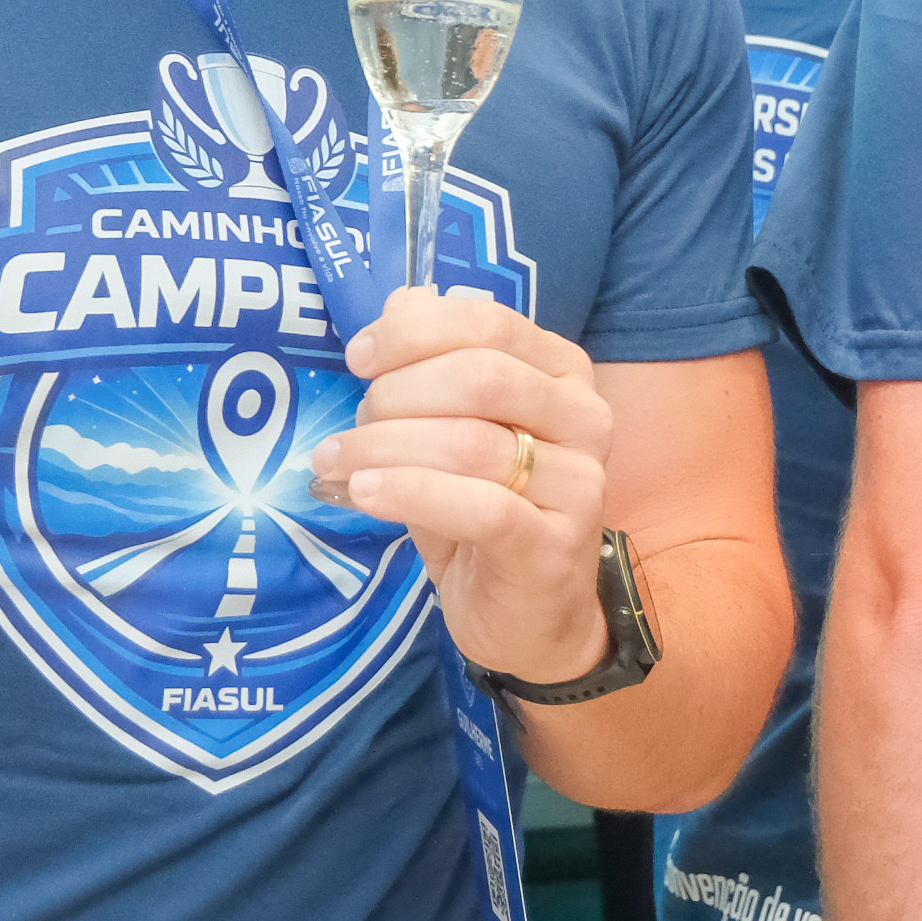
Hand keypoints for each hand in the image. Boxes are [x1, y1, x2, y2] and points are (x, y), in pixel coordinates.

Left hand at [307, 290, 611, 682]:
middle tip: (351, 428)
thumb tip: (401, 301)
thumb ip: (432, 363)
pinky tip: (365, 492)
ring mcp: (579, 484)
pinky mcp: (553, 546)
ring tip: (336, 464)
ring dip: (384, 447)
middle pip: (478, 377)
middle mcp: (585, 418)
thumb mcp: (454, 430)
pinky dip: (411, 491)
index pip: (487, 323)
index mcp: (561, 373)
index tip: (358, 358)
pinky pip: (479, 506)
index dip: (413, 333)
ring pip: (470, 443)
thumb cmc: (485, 513)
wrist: (532, 619)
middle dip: (395, 395)